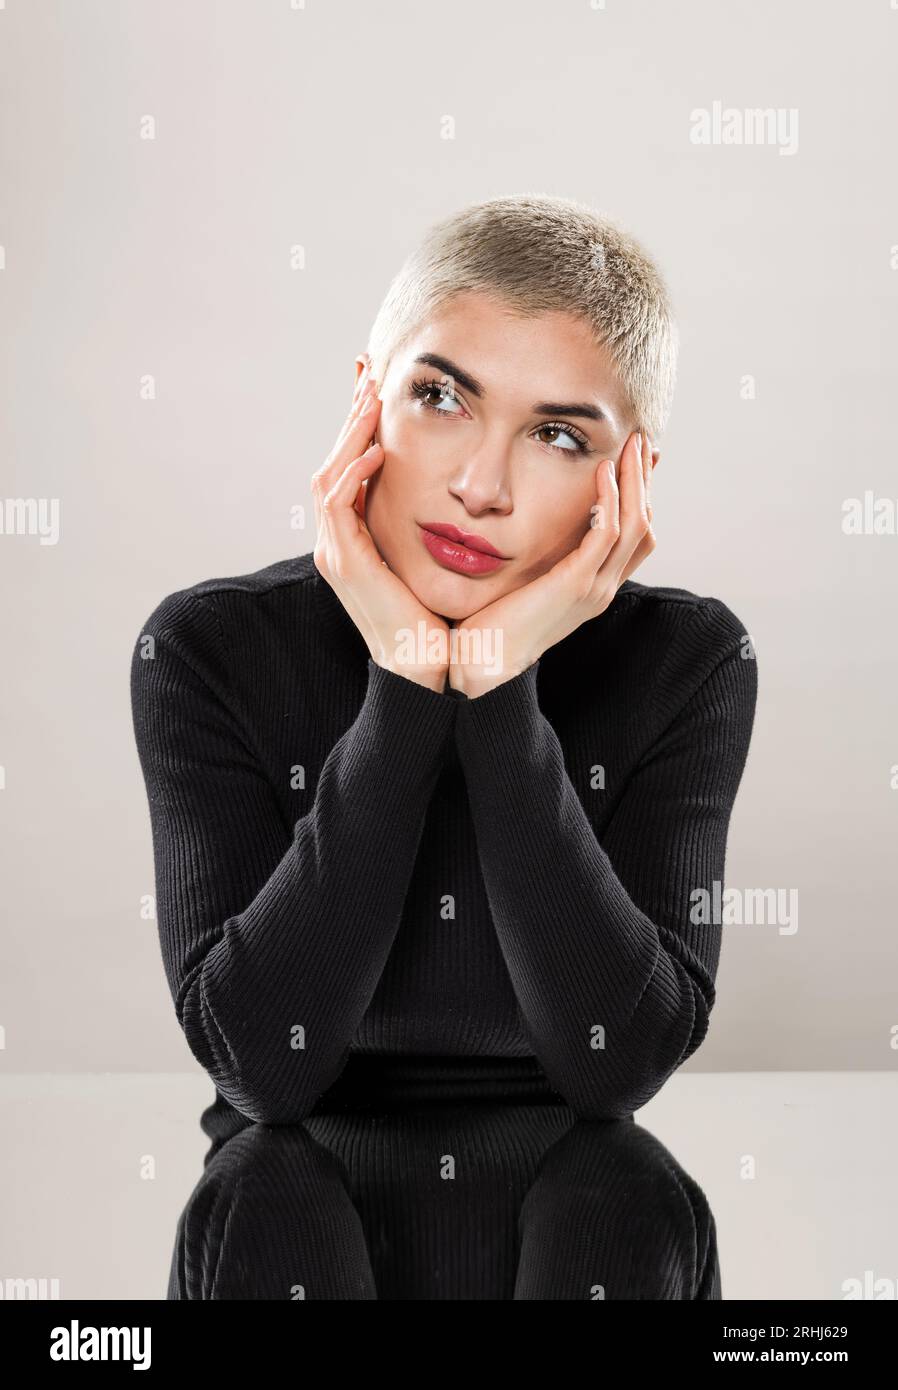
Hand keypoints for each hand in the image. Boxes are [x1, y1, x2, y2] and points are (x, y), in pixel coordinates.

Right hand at [312, 355, 450, 692]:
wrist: (426, 666)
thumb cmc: (438, 616)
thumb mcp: (434, 556)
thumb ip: (434, 520)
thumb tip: (464, 487)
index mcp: (355, 538)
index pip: (349, 468)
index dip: (359, 426)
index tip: (376, 385)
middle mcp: (338, 542)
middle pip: (332, 462)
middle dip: (351, 417)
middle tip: (369, 373)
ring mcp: (336, 552)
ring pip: (329, 476)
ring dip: (351, 434)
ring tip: (372, 399)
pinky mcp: (345, 563)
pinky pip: (338, 505)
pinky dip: (354, 473)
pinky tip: (378, 449)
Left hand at [448, 430, 655, 697]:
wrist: (480, 661)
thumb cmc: (489, 621)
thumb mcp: (524, 579)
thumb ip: (537, 553)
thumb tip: (527, 519)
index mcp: (594, 586)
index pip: (635, 535)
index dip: (641, 495)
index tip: (635, 458)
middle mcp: (603, 588)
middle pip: (645, 525)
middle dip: (646, 480)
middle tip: (641, 440)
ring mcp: (594, 588)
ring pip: (636, 525)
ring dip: (636, 481)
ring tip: (630, 445)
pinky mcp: (575, 586)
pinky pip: (605, 535)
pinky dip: (609, 500)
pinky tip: (602, 473)